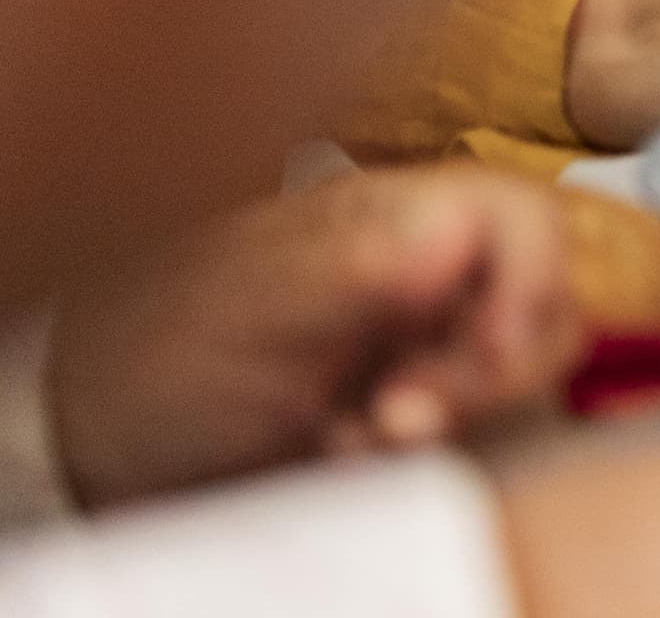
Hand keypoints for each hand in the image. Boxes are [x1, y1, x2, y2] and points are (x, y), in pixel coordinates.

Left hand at [47, 168, 581, 509]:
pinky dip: (428, 448)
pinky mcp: (423, 399)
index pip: (525, 219)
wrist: (108, 428)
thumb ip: (352, 267)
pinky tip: (352, 448)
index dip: (533, 281)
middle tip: (399, 415)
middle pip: (547, 298)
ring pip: (523, 366)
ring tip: (361, 434)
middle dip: (490, 370)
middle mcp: (435, 265)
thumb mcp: (252, 307)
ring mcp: (432, 334)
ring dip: (458, 414)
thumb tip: (454, 232)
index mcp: (402, 213)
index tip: (491, 352)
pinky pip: (478, 424)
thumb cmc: (163, 349)